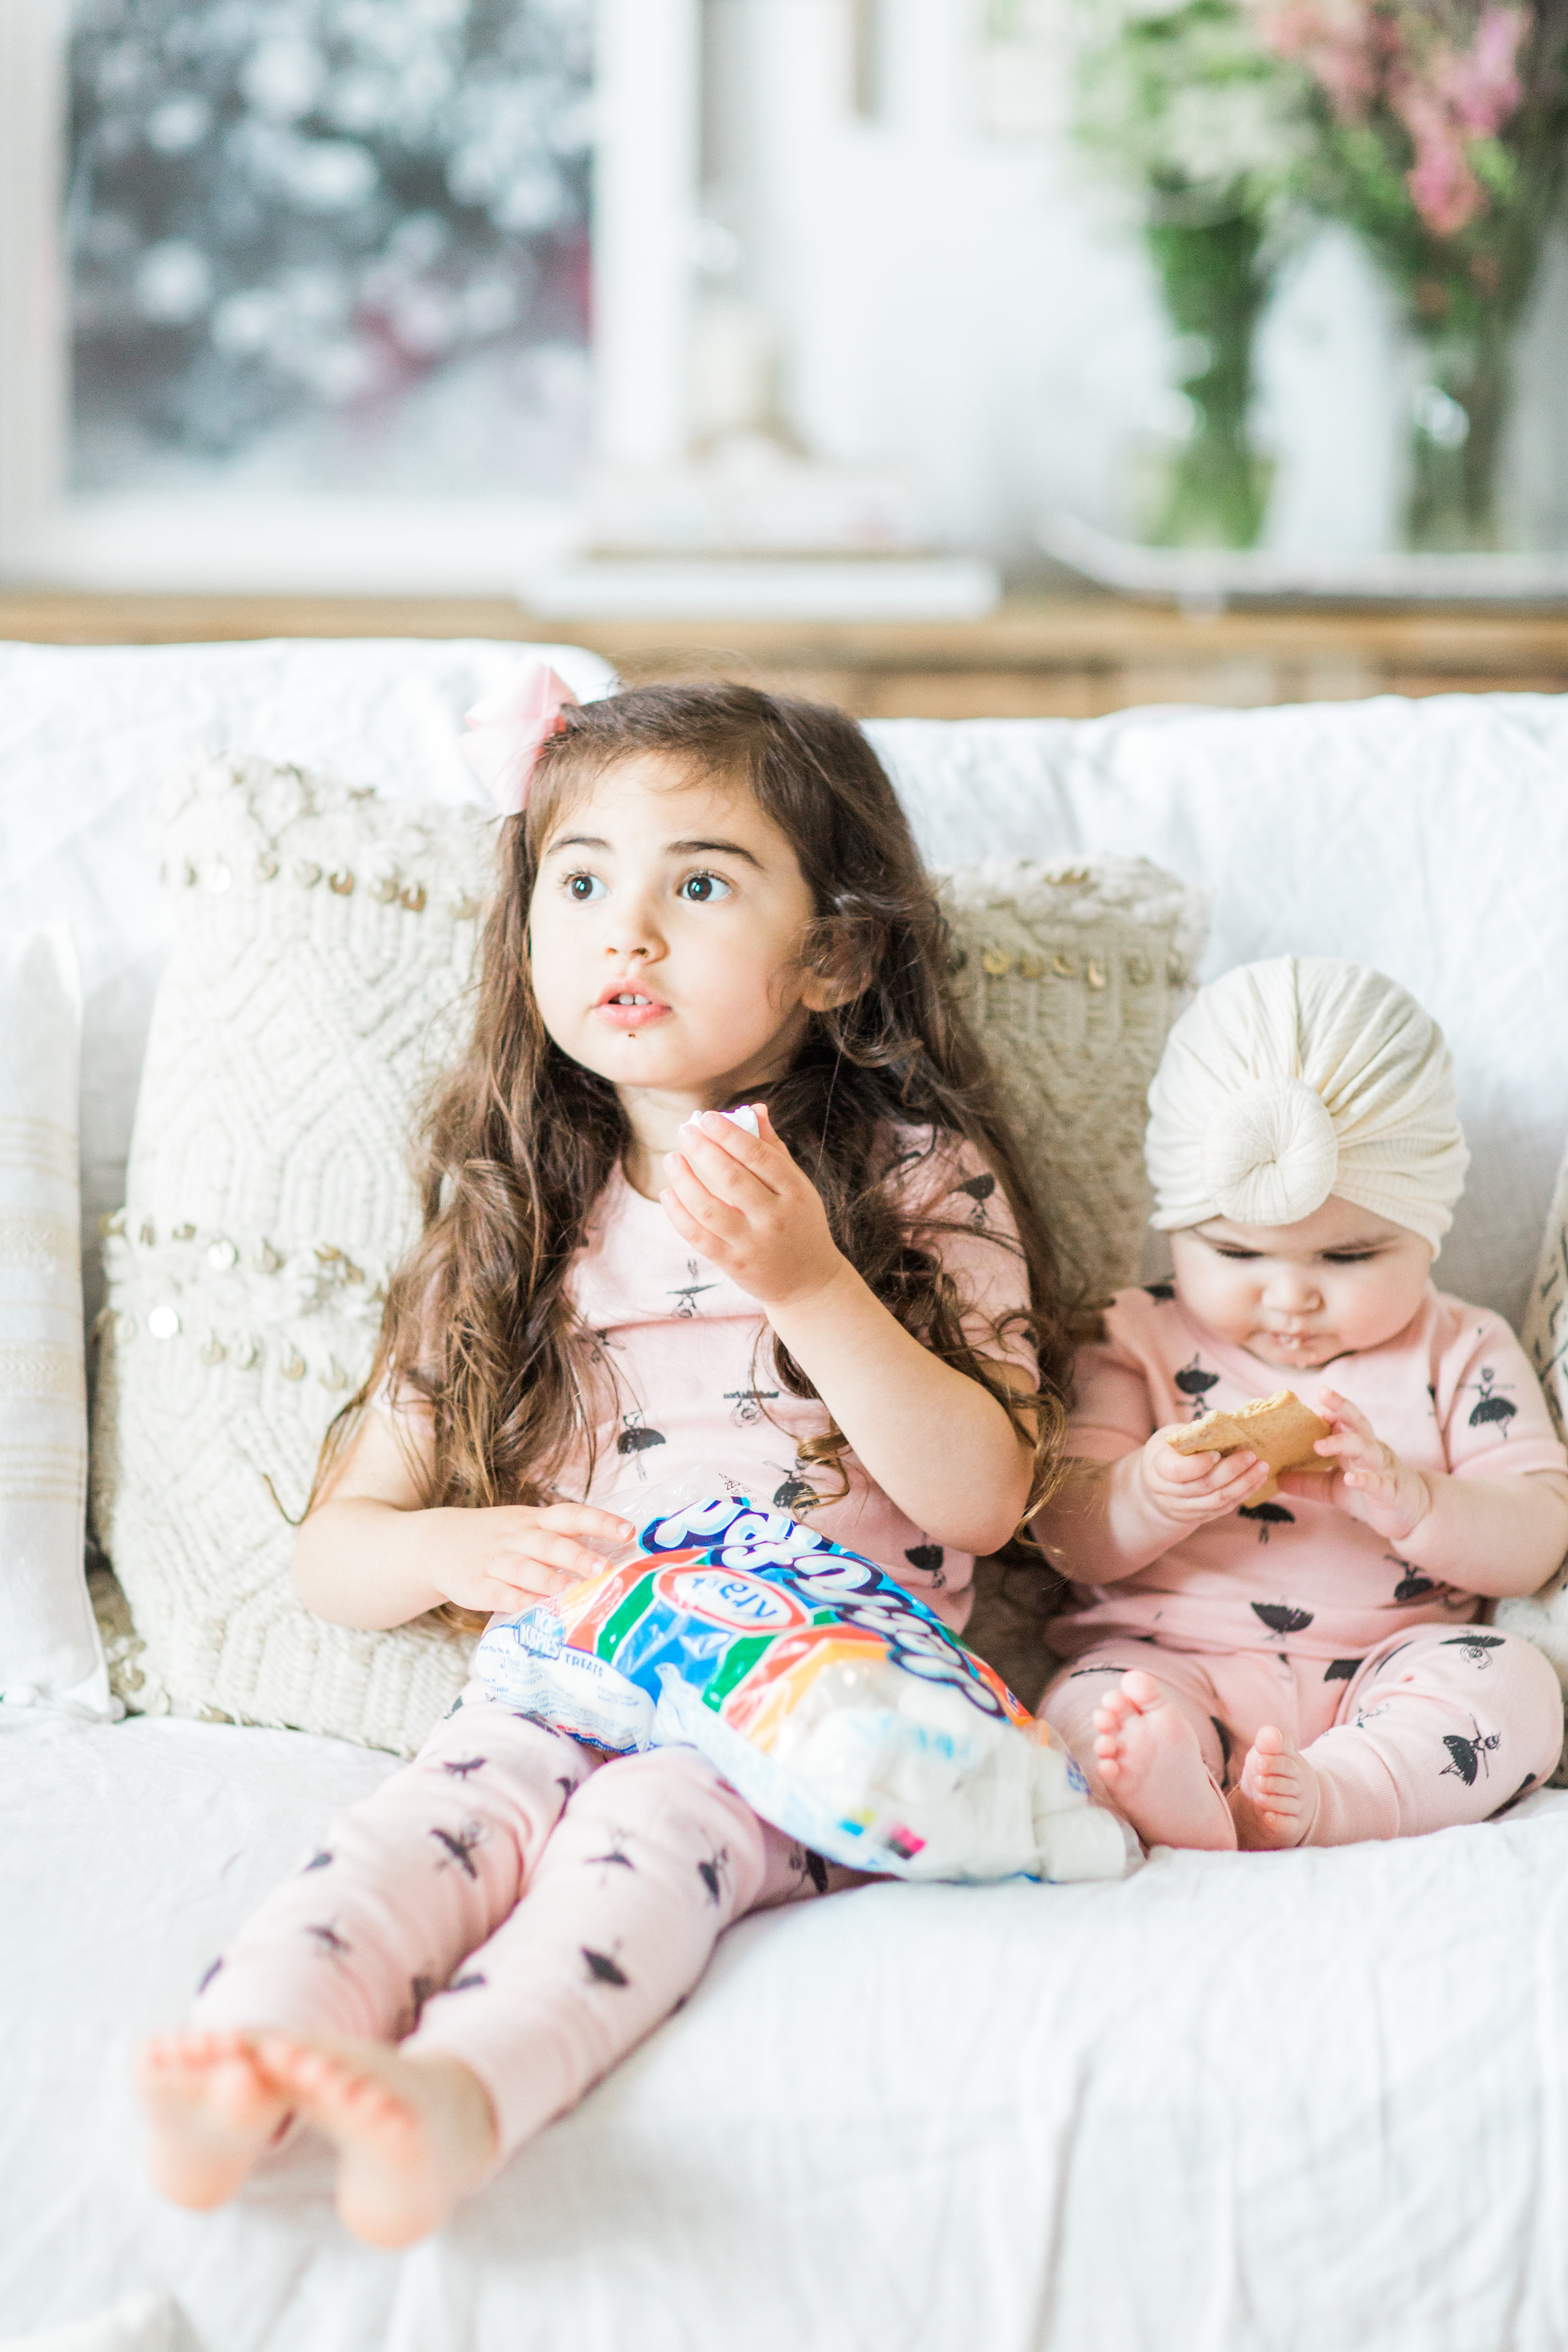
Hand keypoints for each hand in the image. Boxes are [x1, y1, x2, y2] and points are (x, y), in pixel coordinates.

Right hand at [425, 1501, 633, 1615]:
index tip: (629, 1531)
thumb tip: (614, 1554)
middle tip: (605, 1568)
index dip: (600, 1522)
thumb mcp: (527, 1527)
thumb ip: (562, 1538)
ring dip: (551, 1580)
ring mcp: (495, 1561)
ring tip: (575, 1592)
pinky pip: (500, 1593)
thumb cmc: (499, 1539)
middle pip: (551, 1543)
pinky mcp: (477, 1585)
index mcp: (535, 1520)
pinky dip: (519, 1601)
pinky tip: (537, 1610)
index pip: (571, 1515)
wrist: (438, 1543)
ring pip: (526, 1569)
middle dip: (579, 1555)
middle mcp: (517, 1537)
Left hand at [661, 1104, 844, 1311]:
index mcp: (795, 1192)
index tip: (707, 1117)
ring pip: (710, 1208)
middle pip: (731, 1178)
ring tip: (671, 1159)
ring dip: (685, 1180)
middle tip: (684, 1131)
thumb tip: (754, 1108)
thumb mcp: (797, 1186)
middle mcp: (775, 1217)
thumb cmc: (799, 1223)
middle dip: (703, 1150)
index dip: (730, 1134)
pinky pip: (699, 1237)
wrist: (809, 1282)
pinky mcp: (734, 1265)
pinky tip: (669, 1194)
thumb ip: (773, 1149)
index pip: (759, 1156)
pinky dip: (679, 1214)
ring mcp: (754, 1243)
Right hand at [1136, 1424, 1273, 1524]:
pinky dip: (1242, 1494)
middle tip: (1251, 1455)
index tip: (1217, 1453)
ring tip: (1261, 1468)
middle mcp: (1168, 1493)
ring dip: (1243, 1484)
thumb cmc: (1169, 1451)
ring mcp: (1183, 1508)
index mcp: (1158, 1468)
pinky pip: (1223, 1509)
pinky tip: (1256, 1480)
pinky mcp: (1198, 1517)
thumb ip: (1194, 1434)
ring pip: (1217, 1501)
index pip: (1178, 1471)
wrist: (1156, 1483)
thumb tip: (1226, 1425)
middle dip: (1231, 1470)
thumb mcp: (1172, 1436)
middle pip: (1204, 1486)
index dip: (1200, 1464)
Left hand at [1277, 1389, 1431, 1541]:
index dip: (1328, 1408)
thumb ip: (1307, 1482)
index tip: (1308, 1400)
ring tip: (1320, 1444)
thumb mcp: (1332, 1488)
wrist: (1412, 1516)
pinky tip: (1352, 1479)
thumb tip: (1276, 1477)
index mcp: (1358, 1447)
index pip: (1343, 1420)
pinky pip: (1380, 1485)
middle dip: (1342, 1408)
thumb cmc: (1370, 1495)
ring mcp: (1384, 1471)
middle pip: (1358, 1424)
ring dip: (1345, 1444)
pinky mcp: (1392, 1494)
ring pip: (1369, 1450)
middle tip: (1322, 1394)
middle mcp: (1372, 1453)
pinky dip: (1367, 1481)